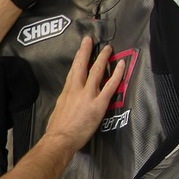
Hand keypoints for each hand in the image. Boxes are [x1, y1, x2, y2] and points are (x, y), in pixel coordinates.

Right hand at [45, 36, 124, 150]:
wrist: (60, 139)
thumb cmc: (57, 129)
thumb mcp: (58, 110)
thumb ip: (65, 102)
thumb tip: (69, 100)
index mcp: (66, 92)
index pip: (73, 72)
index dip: (77, 59)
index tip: (81, 50)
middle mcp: (76, 90)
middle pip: (81, 66)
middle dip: (86, 51)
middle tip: (90, 40)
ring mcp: (88, 95)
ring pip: (96, 72)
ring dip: (102, 58)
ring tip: (108, 49)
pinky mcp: (98, 104)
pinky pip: (110, 86)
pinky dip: (116, 74)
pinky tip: (121, 65)